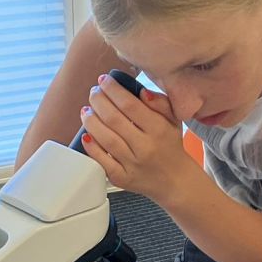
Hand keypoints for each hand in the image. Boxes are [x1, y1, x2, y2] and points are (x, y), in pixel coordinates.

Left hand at [79, 73, 196, 202]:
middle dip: (98, 101)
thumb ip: (160, 103)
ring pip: (105, 139)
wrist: (175, 181)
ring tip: (87, 110)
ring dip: (91, 121)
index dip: (113, 90)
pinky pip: (102, 161)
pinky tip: (86, 135)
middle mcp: (145, 147)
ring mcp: (132, 165)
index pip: (130, 105)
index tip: (104, 81)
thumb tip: (141, 91)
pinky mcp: (122, 178)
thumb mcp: (173, 121)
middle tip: (94, 92)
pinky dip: (91, 147)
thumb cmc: (170, 146)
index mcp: (159, 130)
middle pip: (114, 119)